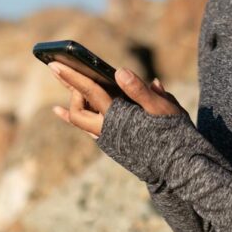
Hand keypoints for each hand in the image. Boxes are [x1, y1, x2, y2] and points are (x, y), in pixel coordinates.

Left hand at [50, 64, 186, 139]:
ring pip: (80, 119)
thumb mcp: (162, 108)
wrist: (178, 168)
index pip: (89, 92)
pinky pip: (86, 127)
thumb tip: (120, 71)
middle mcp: (107, 131)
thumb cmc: (173, 134)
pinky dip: (73, 116)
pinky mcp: (111, 144)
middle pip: (77, 110)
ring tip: (65, 81)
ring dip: (73, 100)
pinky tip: (58, 109)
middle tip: (65, 69)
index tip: (54, 63)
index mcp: (118, 118)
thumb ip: (139, 90)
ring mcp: (107, 140)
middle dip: (71, 89)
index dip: (72, 76)